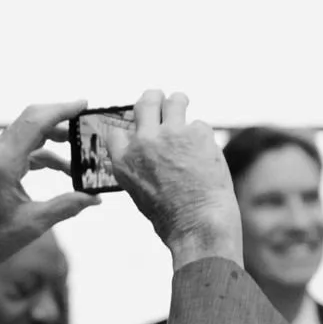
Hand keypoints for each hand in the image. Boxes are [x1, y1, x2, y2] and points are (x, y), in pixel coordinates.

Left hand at [0, 102, 102, 284]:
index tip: (84, 104)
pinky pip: (26, 151)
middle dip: (60, 117)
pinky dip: (47, 154)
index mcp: (4, 163)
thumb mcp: (35, 224)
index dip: (61, 110)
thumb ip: (67, 206)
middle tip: (87, 119)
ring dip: (55, 137)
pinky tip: (66, 169)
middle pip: (32, 120)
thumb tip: (96, 197)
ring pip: (29, 134)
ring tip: (82, 147)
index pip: (35, 123)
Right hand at [99, 90, 242, 268]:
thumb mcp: (141, 195)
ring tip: (184, 103)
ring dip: (179, 102)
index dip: (129, 128)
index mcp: (124, 160)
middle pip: (146, 102)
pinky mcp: (197, 133)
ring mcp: (171, 133)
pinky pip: (199, 125)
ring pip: (175, 101)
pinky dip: (202, 136)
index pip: (116, 131)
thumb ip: (139, 169)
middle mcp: (144, 141)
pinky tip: (205, 152)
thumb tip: (148, 153)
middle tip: (161, 98)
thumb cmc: (172, 219)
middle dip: (154, 98)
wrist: (198, 226)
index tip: (138, 127)